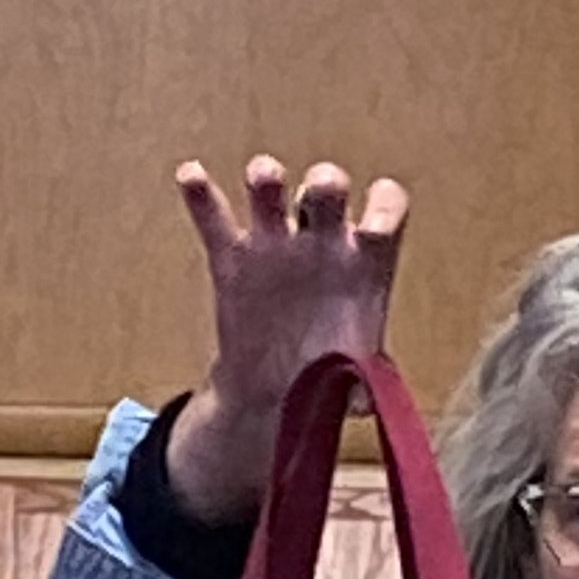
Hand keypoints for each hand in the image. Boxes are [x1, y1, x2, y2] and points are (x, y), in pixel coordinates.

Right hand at [165, 155, 409, 522]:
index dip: (384, 207)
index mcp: (363, 260)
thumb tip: (362, 402)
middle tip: (320, 196)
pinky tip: (192, 176)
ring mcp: (275, 244)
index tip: (373, 232)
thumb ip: (363, 383)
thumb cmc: (327, 377)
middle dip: (324, 182)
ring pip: (270, 187)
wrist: (275, 394)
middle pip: (327, 185)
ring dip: (267, 177)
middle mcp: (321, 240)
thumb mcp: (355, 382)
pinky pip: (213, 216)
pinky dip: (199, 193)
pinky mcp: (232, 258)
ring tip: (263, 182)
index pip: (386, 205)